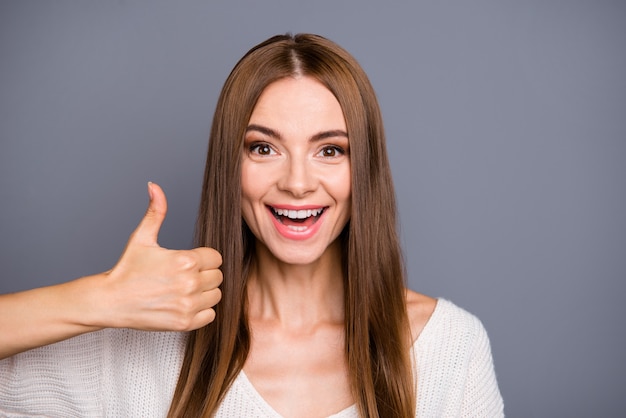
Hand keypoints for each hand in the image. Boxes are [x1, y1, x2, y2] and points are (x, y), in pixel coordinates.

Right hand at [91, 182, 222, 330]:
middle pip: (218, 276)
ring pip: (216, 295)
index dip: (204, 259)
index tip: (188, 262)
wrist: (110, 300)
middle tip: (184, 276)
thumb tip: (155, 186)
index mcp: (185, 260)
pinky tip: (184, 303)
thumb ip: (155, 211)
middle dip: (204, 274)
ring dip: (205, 293)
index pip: (216, 258)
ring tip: (184, 290)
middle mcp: (190, 283)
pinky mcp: (185, 322)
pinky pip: (210, 315)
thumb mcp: (142, 237)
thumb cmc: (126, 269)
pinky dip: (201, 311)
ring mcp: (188, 305)